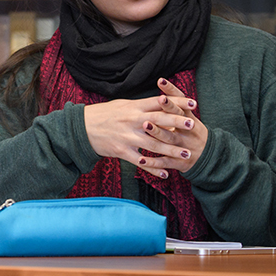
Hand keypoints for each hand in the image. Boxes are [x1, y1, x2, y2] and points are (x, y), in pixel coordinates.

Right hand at [82, 81, 205, 177]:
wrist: (82, 128)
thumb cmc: (103, 115)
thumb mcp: (122, 105)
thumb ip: (141, 105)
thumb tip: (160, 101)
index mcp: (134, 107)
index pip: (159, 102)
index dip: (177, 102)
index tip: (193, 103)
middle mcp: (132, 120)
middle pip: (159, 121)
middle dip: (177, 123)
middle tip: (193, 125)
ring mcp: (127, 136)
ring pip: (153, 144)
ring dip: (171, 150)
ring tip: (187, 154)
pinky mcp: (122, 151)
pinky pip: (141, 162)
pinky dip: (154, 169)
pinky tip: (166, 174)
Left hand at [142, 77, 208, 172]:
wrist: (209, 159)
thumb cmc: (192, 133)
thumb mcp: (189, 118)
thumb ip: (176, 104)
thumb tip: (162, 83)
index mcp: (189, 119)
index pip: (180, 102)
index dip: (171, 91)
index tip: (161, 80)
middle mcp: (188, 132)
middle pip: (177, 118)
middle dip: (169, 108)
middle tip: (160, 99)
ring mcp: (183, 147)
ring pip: (170, 139)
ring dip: (158, 132)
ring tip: (147, 125)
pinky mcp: (179, 162)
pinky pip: (165, 161)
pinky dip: (154, 162)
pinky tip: (142, 160)